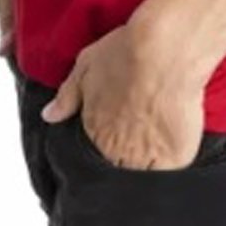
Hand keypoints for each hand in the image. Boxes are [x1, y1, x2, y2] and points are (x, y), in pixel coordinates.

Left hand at [39, 24, 206, 170]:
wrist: (166, 52)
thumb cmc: (127, 54)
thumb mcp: (87, 66)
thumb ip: (66, 96)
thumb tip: (50, 115)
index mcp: (94, 133)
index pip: (94, 153)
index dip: (105, 142)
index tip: (116, 129)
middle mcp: (117, 152)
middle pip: (119, 165)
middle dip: (124, 153)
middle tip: (140, 127)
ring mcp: (146, 159)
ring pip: (144, 173)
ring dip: (148, 160)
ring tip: (158, 133)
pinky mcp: (175, 159)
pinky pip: (172, 171)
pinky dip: (172, 160)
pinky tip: (175, 138)